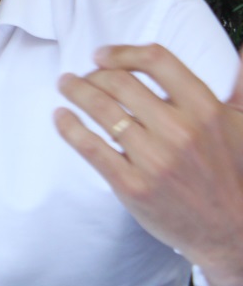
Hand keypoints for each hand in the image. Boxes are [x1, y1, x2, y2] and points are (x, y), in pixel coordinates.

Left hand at [55, 43, 242, 279]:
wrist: (232, 232)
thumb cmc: (233, 171)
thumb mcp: (242, 124)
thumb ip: (241, 84)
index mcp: (206, 110)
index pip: (157, 61)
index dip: (123, 53)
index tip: (102, 55)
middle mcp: (179, 131)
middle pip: (120, 82)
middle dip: (93, 74)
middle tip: (82, 76)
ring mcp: (154, 160)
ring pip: (101, 110)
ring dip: (75, 91)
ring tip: (66, 85)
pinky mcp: (132, 186)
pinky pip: (90, 147)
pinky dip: (69, 127)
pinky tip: (61, 116)